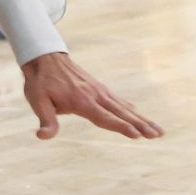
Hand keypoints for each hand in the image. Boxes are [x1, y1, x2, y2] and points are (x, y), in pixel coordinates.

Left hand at [21, 52, 162, 139]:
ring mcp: (99, 90)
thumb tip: (43, 136)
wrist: (45, 58)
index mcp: (81, 101)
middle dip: (140, 125)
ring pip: (124, 107)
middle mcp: (95, 95)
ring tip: (158, 131)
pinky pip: (118, 100)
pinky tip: (140, 114)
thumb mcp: (37, 101)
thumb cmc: (40, 82)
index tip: (137, 135)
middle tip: (157, 135)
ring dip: (141, 119)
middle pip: (121, 113)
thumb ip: (45, 120)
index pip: (104, 117)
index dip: (120, 127)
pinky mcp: (99, 88)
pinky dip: (131, 109)